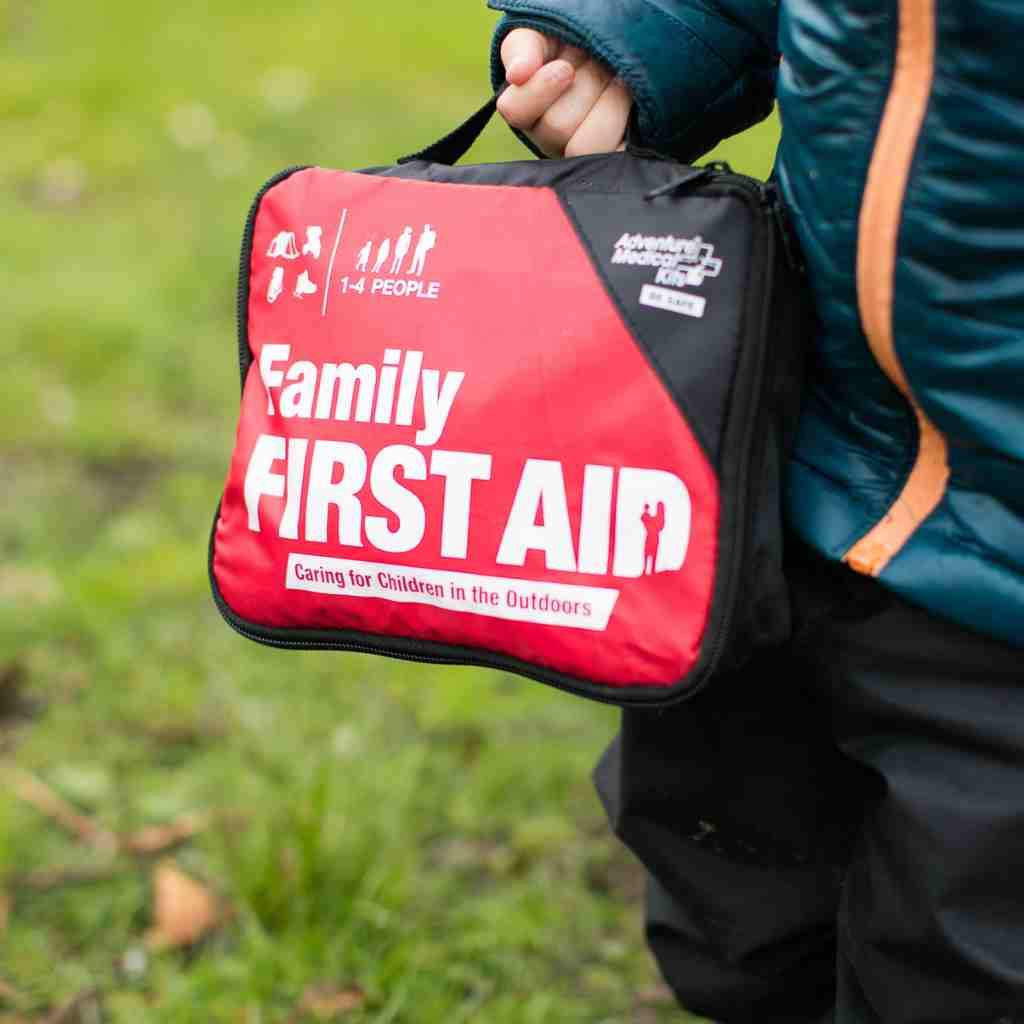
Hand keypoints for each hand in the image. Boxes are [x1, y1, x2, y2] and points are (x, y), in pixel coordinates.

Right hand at [496, 28, 631, 158]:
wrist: (623, 49)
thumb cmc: (577, 41)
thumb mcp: (544, 35)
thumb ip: (523, 48)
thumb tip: (517, 74)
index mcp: (528, 108)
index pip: (514, 110)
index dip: (539, 89)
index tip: (565, 68)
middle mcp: (551, 139)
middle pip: (556, 126)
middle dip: (586, 85)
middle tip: (601, 64)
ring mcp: (582, 155)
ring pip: (587, 145)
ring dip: (611, 101)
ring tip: (622, 79)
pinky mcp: (615, 158)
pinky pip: (616, 155)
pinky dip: (626, 124)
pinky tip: (633, 103)